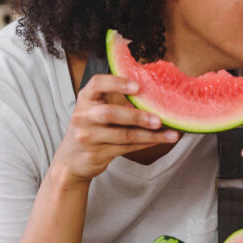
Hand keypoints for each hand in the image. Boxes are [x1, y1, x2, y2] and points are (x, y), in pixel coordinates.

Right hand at [54, 74, 178, 181]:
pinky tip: (159, 140)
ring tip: (171, 134)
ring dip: (150, 135)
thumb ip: (115, 98)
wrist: (72, 159)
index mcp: (85, 99)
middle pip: (110, 114)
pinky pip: (127, 148)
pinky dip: (146, 143)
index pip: (97, 84)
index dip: (116, 83)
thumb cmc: (90, 128)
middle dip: (137, 116)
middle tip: (159, 119)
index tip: (137, 86)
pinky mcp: (96, 154)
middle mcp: (83, 117)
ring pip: (123, 135)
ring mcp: (88, 137)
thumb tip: (151, 90)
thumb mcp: (95, 109)